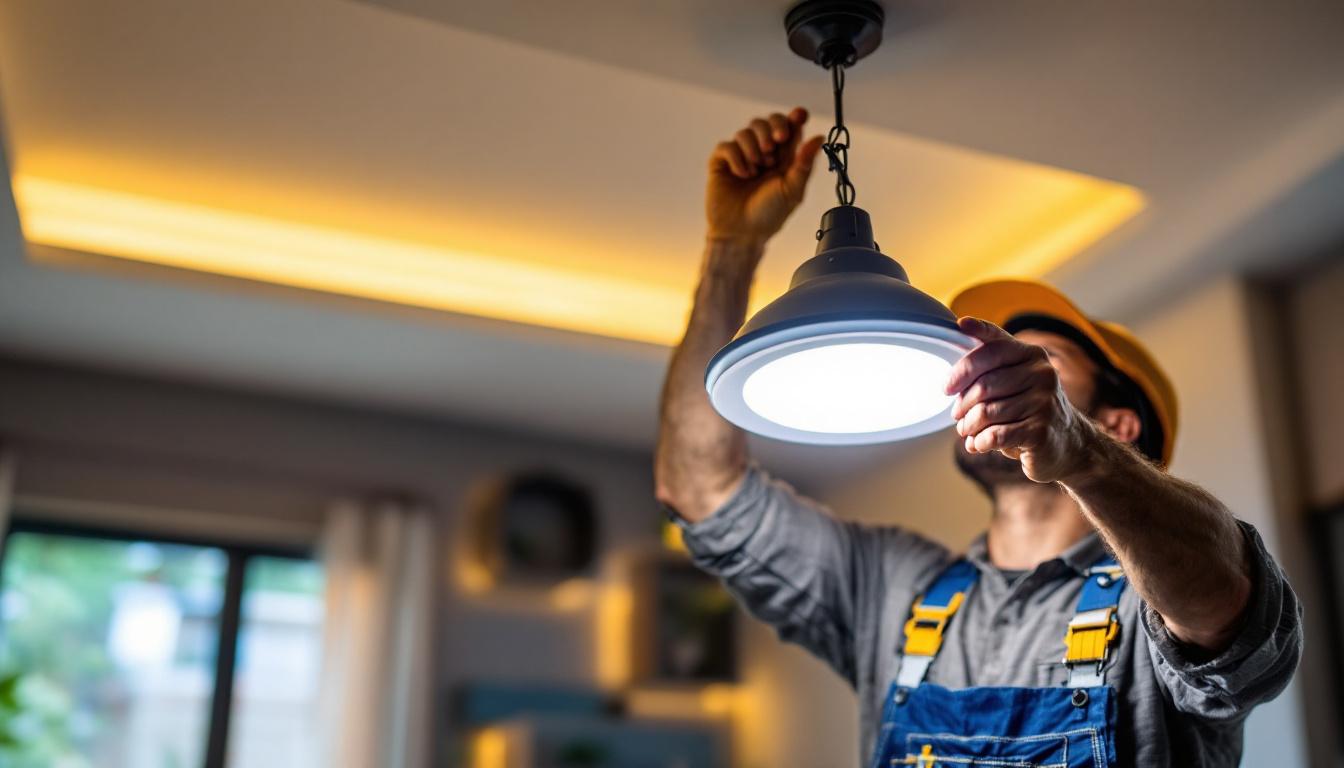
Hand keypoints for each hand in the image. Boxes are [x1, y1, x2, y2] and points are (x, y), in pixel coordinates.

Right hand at [706, 108, 824, 245]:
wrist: (742, 233)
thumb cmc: (770, 215)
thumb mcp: (792, 190)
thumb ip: (804, 163)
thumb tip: (819, 137)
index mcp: (784, 157)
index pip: (790, 127)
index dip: (795, 117)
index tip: (799, 115)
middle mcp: (763, 153)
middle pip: (767, 121)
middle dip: (772, 128)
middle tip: (776, 143)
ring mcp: (741, 155)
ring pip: (746, 131)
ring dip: (754, 147)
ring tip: (757, 170)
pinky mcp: (722, 162)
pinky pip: (728, 145)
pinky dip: (737, 157)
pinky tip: (742, 175)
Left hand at [945, 317, 1092, 483]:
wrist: (1070, 442)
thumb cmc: (1031, 407)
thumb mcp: (1017, 377)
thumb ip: (992, 360)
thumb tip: (958, 341)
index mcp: (1032, 354)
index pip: (992, 348)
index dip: (964, 365)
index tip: (946, 384)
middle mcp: (1042, 373)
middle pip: (983, 385)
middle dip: (962, 404)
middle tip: (956, 414)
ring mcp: (1044, 402)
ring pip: (986, 413)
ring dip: (968, 426)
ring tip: (966, 430)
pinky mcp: (1040, 431)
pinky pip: (995, 435)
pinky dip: (979, 442)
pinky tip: (978, 444)